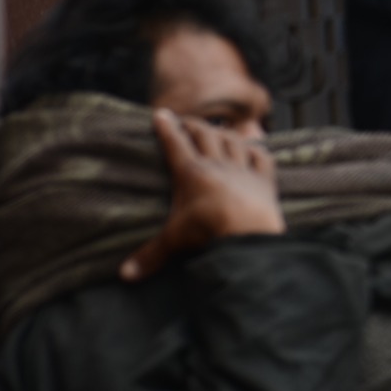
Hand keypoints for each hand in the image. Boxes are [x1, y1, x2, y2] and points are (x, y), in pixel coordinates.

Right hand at [121, 109, 284, 281]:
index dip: (167, 127)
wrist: (249, 232)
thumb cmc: (208, 232)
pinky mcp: (265, 181)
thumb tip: (125, 275)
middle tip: (187, 121)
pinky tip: (255, 147)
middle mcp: (217, 165)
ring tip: (218, 131)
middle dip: (194, 125)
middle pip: (205, 135)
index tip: (161, 114)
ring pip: (233, 141)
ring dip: (224, 133)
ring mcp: (243, 170)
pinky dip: (258, 149)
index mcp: (192, 173)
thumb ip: (150, 256)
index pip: (176, 143)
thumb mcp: (174, 242)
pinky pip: (263, 158)